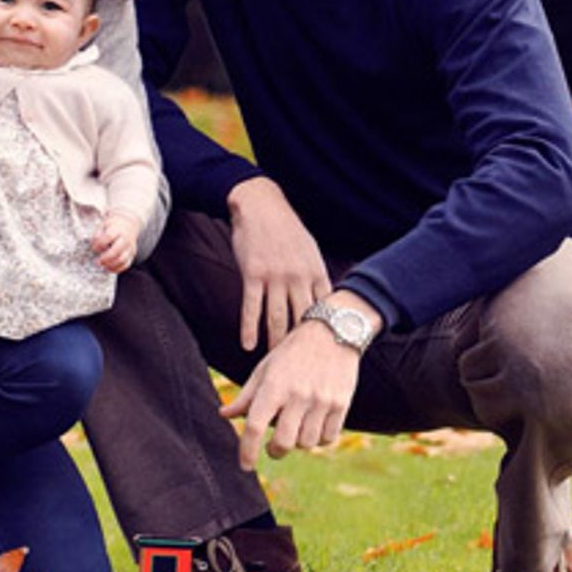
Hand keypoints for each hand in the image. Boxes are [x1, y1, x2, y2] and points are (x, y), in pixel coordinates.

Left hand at [91, 212, 141, 273]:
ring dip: (111, 265)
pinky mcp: (132, 254)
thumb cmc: (113, 226)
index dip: (100, 243)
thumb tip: (95, 247)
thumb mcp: (103, 225)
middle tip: (98, 261)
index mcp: (117, 229)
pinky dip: (117, 269)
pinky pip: (126, 264)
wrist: (129, 224)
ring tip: (103, 265)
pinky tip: (109, 268)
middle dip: (106, 257)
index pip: (109, 236)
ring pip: (122, 259)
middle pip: (117, 250)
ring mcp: (130, 247)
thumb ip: (98, 235)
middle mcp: (125, 238)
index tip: (94, 247)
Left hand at [218, 291, 376, 468]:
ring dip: (298, 443)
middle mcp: (298, 394)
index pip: (255, 426)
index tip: (245, 465)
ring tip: (296, 430)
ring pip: (307, 443)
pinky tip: (313, 427)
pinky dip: (319, 439)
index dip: (247, 450)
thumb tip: (223, 415)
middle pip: (283, 442)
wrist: (332, 332)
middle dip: (274, 451)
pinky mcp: (341, 404)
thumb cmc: (292, 353)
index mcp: (274, 385)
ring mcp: (322, 400)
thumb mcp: (265, 369)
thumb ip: (246, 396)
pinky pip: (328, 438)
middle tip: (273, 448)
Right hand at [226, 177, 330, 351]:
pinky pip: (251, 307)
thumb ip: (315, 276)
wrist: (261, 205)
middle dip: (301, 345)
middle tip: (300, 367)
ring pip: (277, 318)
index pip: (323, 310)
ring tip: (273, 363)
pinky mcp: (253, 274)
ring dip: (275, 343)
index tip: (324, 353)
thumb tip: (323, 300)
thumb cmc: (285, 229)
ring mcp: (275, 276)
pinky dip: (249, 329)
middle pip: (301, 320)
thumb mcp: (309, 250)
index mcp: (315, 272)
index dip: (324, 332)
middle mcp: (298, 277)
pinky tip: (247, 345)